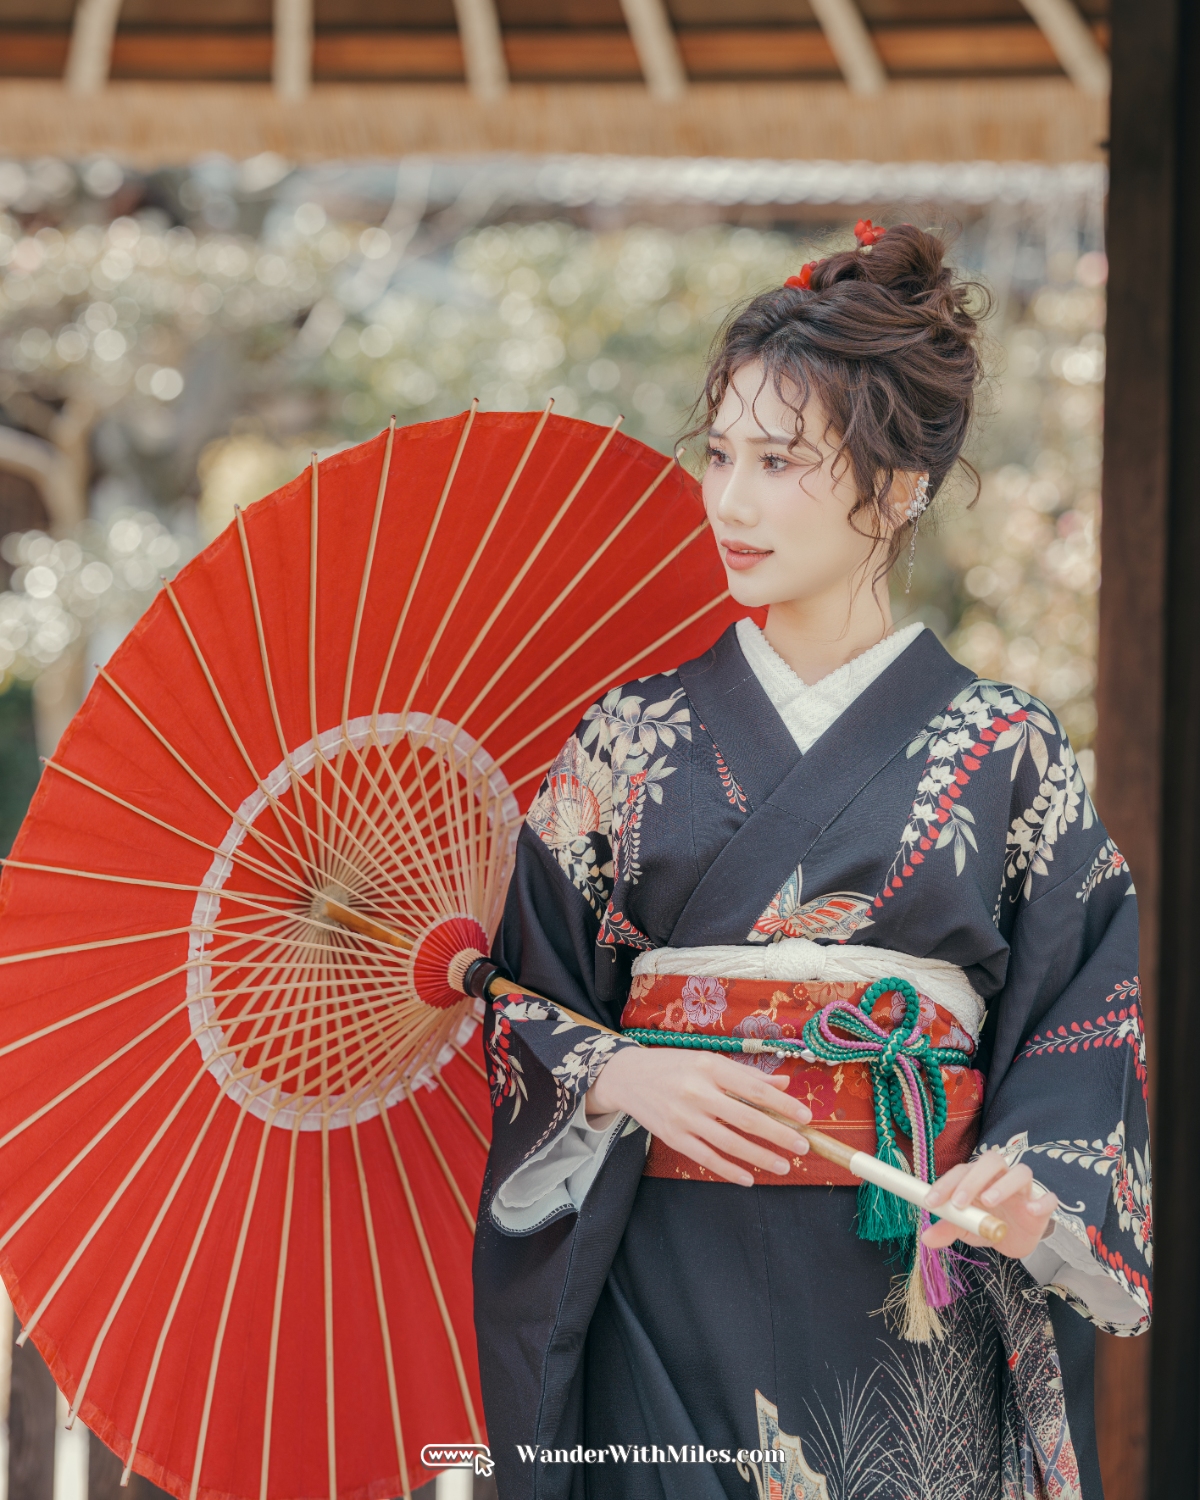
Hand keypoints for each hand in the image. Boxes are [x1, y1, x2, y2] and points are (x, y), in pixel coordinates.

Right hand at [585, 1046, 811, 1185]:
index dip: (783, 1105)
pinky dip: (730, 1170)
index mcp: (710, 1066)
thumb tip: (783, 1083)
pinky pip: (707, 1158)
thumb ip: (745, 1075)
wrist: (627, 1077)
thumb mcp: (709, 1061)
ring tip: (783, 1165)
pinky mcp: (673, 1137)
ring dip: (760, 1157)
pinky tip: (749, 1177)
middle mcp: (697, 1091)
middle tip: (802, 1146)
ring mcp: (684, 1117)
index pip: (755, 1089)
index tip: (806, 1117)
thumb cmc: (674, 1066)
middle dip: (779, 1134)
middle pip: (747, 1118)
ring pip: (730, 1143)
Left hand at [922, 1148, 1057, 1258]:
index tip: (930, 1203)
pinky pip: (1049, 1198)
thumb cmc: (987, 1224)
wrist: (1016, 1238)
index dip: (945, 1184)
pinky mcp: (1044, 1206)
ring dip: (1003, 1185)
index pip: (961, 1171)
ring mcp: (1024, 1190)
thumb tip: (925, 1238)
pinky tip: (1031, 1210)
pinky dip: (1042, 1201)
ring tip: (988, 1202)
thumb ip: (948, 1228)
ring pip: (1021, 1172)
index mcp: (978, 1179)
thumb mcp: (966, 1228)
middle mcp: (1001, 1177)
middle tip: (959, 1203)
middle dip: (973, 1180)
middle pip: (991, 1161)